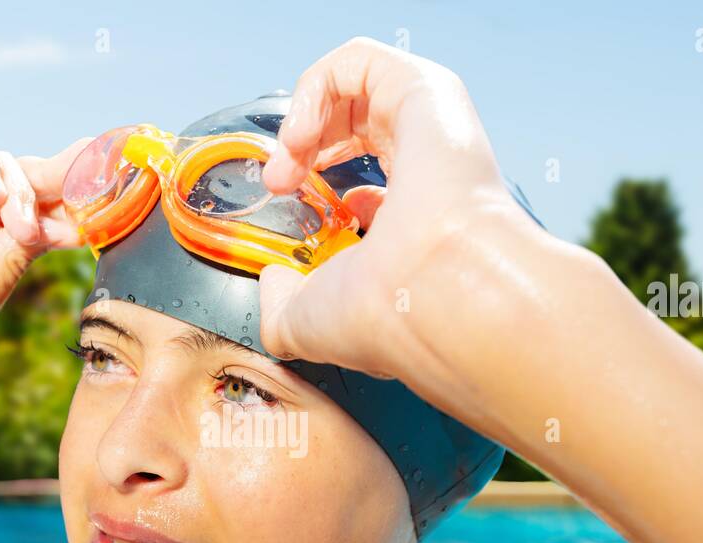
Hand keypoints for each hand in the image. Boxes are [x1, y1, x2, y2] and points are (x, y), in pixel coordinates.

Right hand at [0, 125, 91, 391]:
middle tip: (101, 184)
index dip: (84, 206)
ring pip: (0, 161)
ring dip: (24, 185)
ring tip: (23, 223)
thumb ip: (17, 256)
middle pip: (33, 181)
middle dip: (69, 181)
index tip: (122, 204)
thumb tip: (65, 221)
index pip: (49, 216)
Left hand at [259, 38, 593, 436]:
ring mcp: (431, 130)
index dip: (315, 181)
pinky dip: (315, 87)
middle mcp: (426, 174)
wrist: (431, 295)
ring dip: (303, 116)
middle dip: (302, 144)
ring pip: (355, 89)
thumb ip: (281, 302)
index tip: (287, 202)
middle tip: (278, 179)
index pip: (366, 186)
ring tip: (287, 153)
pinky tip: (301, 134)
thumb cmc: (385, 313)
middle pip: (354, 127)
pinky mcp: (428, 92)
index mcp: (412, 223)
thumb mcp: (307, 320)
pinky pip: (358, 62)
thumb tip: (272, 280)